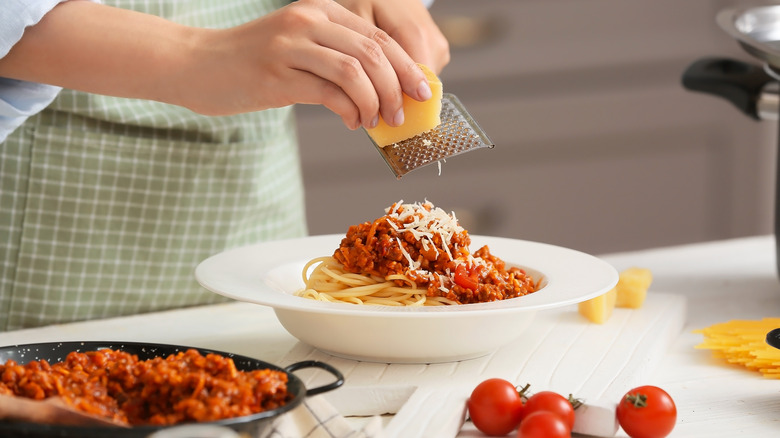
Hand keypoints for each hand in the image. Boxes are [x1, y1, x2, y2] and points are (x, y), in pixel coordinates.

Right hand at [0, 0, 433, 130]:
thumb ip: (334, 61)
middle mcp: (308, 20)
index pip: (376, 36)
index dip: (405, 66)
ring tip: (377, 121)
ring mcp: (291, 44)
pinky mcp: (277, 74)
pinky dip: (350, 111)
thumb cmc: (248, 64)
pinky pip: (330, 93)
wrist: (193, 64)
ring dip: (376, 101)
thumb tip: (381, 92)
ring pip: (356, 70)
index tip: (422, 92)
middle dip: (398, 86)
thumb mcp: (296, 49)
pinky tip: (352, 123)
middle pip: (373, 52)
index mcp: (318, 11)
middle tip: (403, 113)